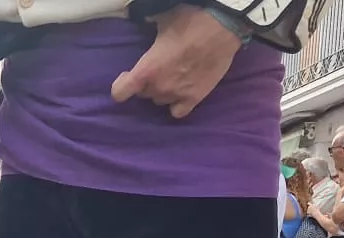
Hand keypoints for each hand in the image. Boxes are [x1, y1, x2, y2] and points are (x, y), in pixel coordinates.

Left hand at [109, 7, 241, 119]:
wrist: (223, 28)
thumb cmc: (191, 21)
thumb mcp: (163, 19)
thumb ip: (148, 24)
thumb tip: (143, 19)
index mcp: (146, 69)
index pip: (120, 92)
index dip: (121, 85)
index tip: (127, 76)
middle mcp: (159, 86)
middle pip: (143, 94)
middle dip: (146, 83)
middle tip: (157, 70)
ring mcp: (177, 95)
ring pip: (160, 101)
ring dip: (162, 91)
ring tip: (172, 78)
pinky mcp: (195, 98)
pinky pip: (178, 112)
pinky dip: (176, 105)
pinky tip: (180, 95)